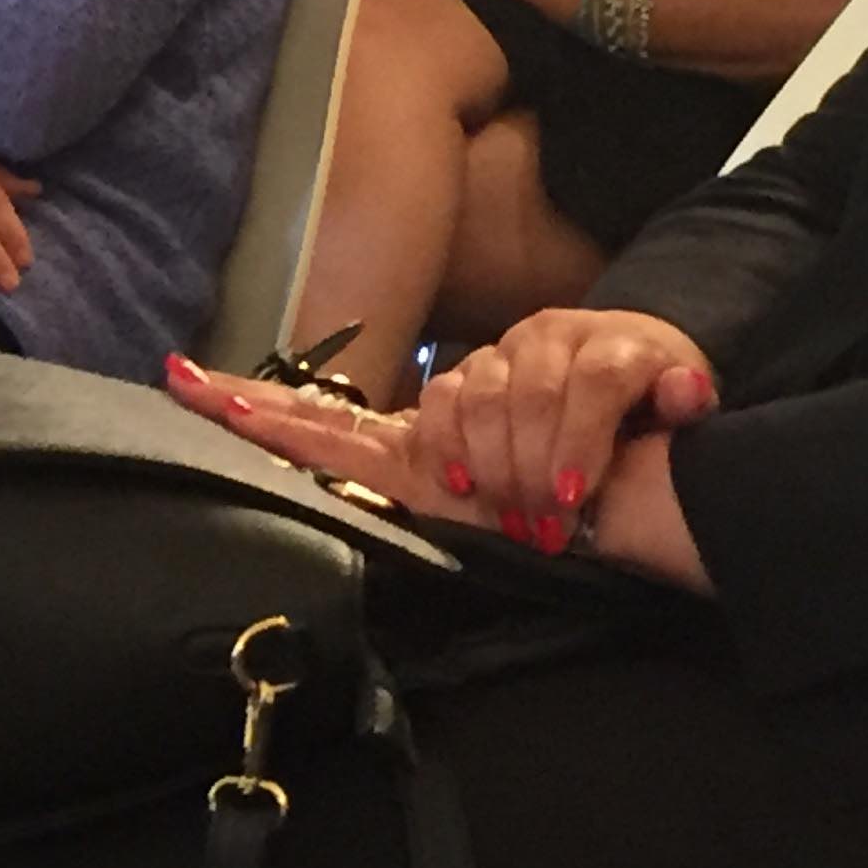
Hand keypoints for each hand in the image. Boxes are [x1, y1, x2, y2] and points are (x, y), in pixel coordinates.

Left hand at [166, 353, 716, 590]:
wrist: (690, 476)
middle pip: (442, 409)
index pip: (326, 416)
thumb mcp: (489, 521)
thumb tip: (345, 508)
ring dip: (545, 470)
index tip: (178, 383)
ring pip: (508, 397)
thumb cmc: (580, 508)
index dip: (256, 405)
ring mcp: (543, 348)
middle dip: (489, 473)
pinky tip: (595, 478)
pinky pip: (580, 389)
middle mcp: (475, 380)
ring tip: (571, 504)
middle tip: (529, 516)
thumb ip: (416, 507)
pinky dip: (588, 443)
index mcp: (430, 435)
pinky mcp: (616, 347)